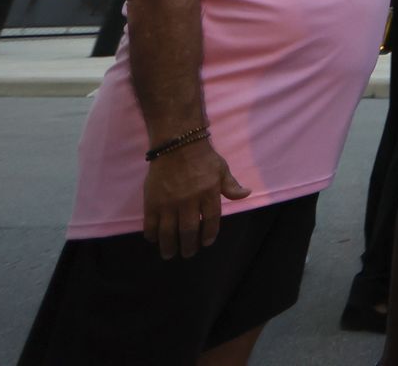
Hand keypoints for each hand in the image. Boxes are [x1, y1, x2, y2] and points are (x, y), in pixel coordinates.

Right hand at [141, 141, 248, 258]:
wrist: (177, 143)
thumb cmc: (202, 157)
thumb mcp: (222, 169)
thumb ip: (231, 185)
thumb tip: (246, 194)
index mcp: (209, 193)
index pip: (212, 219)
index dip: (209, 233)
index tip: (207, 242)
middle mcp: (189, 200)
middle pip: (189, 230)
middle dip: (189, 245)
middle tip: (188, 254)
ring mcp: (169, 202)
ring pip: (168, 231)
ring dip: (169, 245)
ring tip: (169, 254)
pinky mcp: (152, 200)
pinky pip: (150, 222)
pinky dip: (152, 233)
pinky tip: (154, 239)